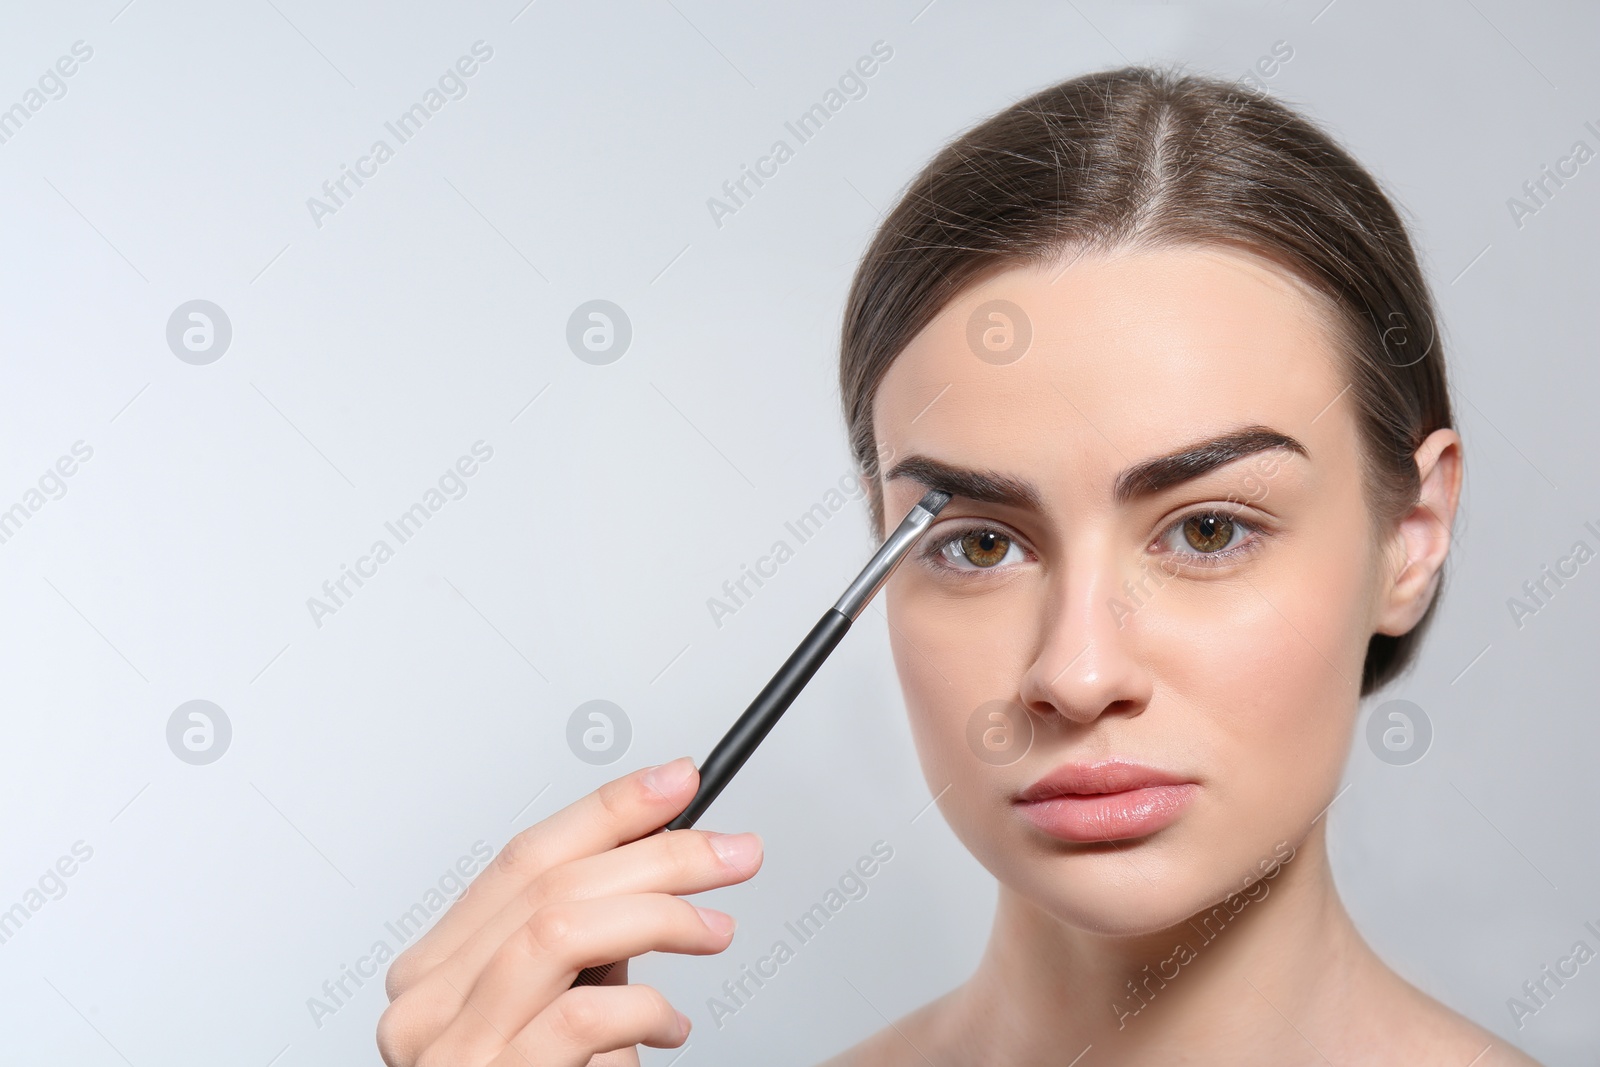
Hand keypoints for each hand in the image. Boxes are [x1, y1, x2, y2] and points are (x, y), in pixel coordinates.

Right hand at [377, 757, 762, 1065]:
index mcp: (434, 972)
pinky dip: (646, 1010)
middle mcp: (426, 1005)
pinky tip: (671, 1028)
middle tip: (733, 853)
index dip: (609, 810)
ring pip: (561, 929)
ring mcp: (452, 1050)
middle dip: (658, 853)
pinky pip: (585, 1016)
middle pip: (550, 884)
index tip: (678, 781)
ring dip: (659, 915)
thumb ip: (578, 948)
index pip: (524, 858)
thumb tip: (657, 865)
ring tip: (715, 931)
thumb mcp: (549, 1013)